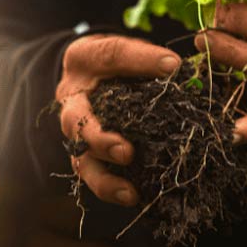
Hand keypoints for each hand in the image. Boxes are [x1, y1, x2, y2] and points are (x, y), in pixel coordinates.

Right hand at [57, 34, 180, 205]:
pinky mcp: (84, 155)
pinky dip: (111, 189)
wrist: (90, 77)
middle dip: (100, 140)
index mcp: (83, 60)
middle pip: (78, 122)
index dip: (141, 60)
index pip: (110, 56)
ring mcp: (75, 132)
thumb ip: (146, 57)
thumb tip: (175, 68)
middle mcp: (72, 99)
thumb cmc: (114, 63)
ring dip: (104, 178)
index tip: (172, 66)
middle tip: (126, 152)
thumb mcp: (127, 49)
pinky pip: (93, 176)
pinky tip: (135, 197)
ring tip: (129, 193)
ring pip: (81, 160)